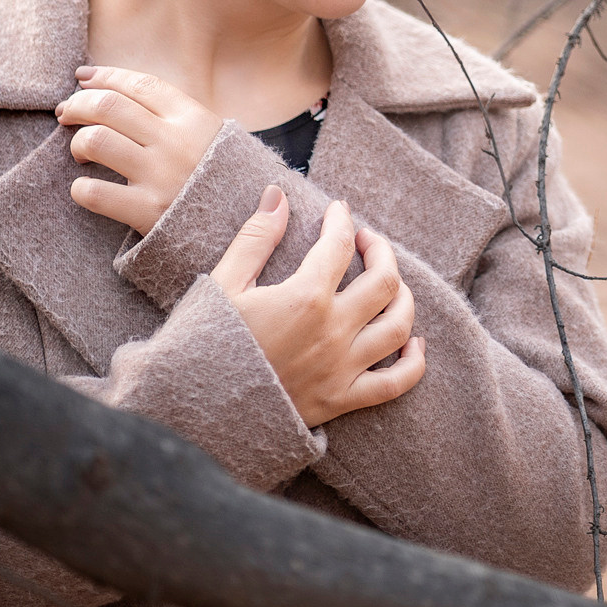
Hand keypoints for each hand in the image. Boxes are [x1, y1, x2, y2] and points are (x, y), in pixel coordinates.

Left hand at [57, 65, 224, 234]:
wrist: (246, 228)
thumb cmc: (220, 178)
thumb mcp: (211, 136)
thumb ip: (173, 114)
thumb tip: (115, 87)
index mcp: (194, 119)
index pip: (140, 84)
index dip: (106, 76)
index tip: (83, 78)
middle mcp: (175, 142)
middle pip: (108, 105)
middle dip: (78, 104)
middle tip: (67, 113)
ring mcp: (161, 176)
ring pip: (96, 140)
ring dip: (77, 142)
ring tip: (80, 152)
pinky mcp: (147, 211)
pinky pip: (93, 192)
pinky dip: (80, 188)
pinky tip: (85, 187)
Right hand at [210, 190, 425, 427]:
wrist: (193, 412)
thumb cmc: (203, 344)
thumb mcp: (223, 284)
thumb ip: (256, 238)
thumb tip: (277, 194)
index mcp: (305, 298)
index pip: (340, 244)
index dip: (342, 220)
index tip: (338, 211)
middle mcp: (333, 331)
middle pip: (385, 280)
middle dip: (381, 250)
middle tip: (366, 241)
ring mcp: (341, 368)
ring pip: (398, 326)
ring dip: (404, 297)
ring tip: (390, 283)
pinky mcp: (341, 401)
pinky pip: (394, 384)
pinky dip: (413, 363)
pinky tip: (413, 343)